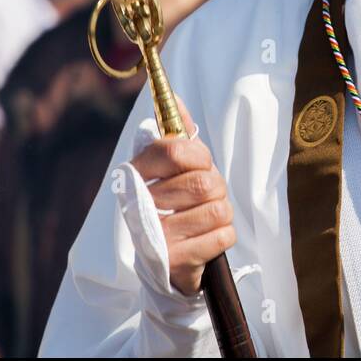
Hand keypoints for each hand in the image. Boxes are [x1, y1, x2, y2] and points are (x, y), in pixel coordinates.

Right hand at [129, 100, 235, 295]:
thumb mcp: (174, 168)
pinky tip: (205, 240)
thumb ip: (176, 132)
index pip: (174, 150)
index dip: (198, 157)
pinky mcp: (175, 263)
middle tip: (205, 197)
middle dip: (216, 188)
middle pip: (204, 182)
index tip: (200, 164)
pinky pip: (224, 236)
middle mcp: (138, 205)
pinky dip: (222, 237)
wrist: (168, 263)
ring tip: (203, 218)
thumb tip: (175, 98)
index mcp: (135, 175)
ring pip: (218, 209)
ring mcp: (154, 237)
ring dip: (220, 213)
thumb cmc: (176, 205)